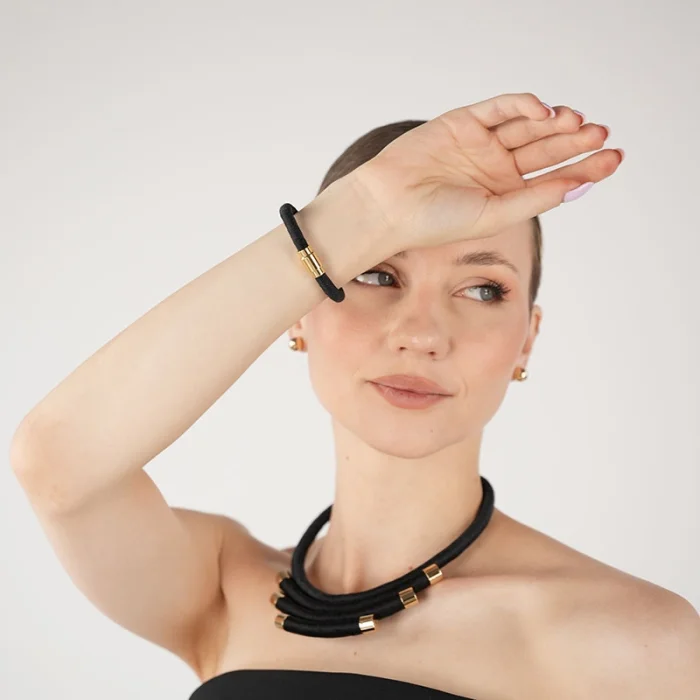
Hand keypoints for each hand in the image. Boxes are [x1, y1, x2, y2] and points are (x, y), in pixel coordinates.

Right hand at [349, 92, 622, 253]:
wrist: (389, 206)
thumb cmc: (434, 221)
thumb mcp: (493, 214)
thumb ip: (534, 199)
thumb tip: (580, 185)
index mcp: (505, 193)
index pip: (553, 177)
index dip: (584, 167)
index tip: (613, 160)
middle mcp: (497, 166)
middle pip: (547, 148)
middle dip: (576, 141)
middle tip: (602, 135)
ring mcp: (482, 142)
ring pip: (528, 125)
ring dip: (555, 122)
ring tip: (579, 123)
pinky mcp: (465, 121)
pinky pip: (500, 108)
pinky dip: (523, 105)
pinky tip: (544, 111)